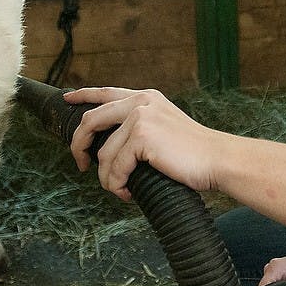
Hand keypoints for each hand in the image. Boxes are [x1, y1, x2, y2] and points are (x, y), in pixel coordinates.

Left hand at [64, 87, 222, 200]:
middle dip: (79, 145)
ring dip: (107, 178)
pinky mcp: (142, 137)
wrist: (218, 160)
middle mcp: (141, 102)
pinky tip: (127, 193)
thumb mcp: (163, 128)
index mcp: (146, 97)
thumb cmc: (193, 154)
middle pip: (91, 120)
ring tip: (119, 189)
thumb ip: (139, 127)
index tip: (67, 98)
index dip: (82, 95)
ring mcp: (141, 117)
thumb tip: (106, 146)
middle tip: (80, 165)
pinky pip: (115, 167)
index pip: (106, 92)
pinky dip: (117, 185)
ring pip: (103, 153)